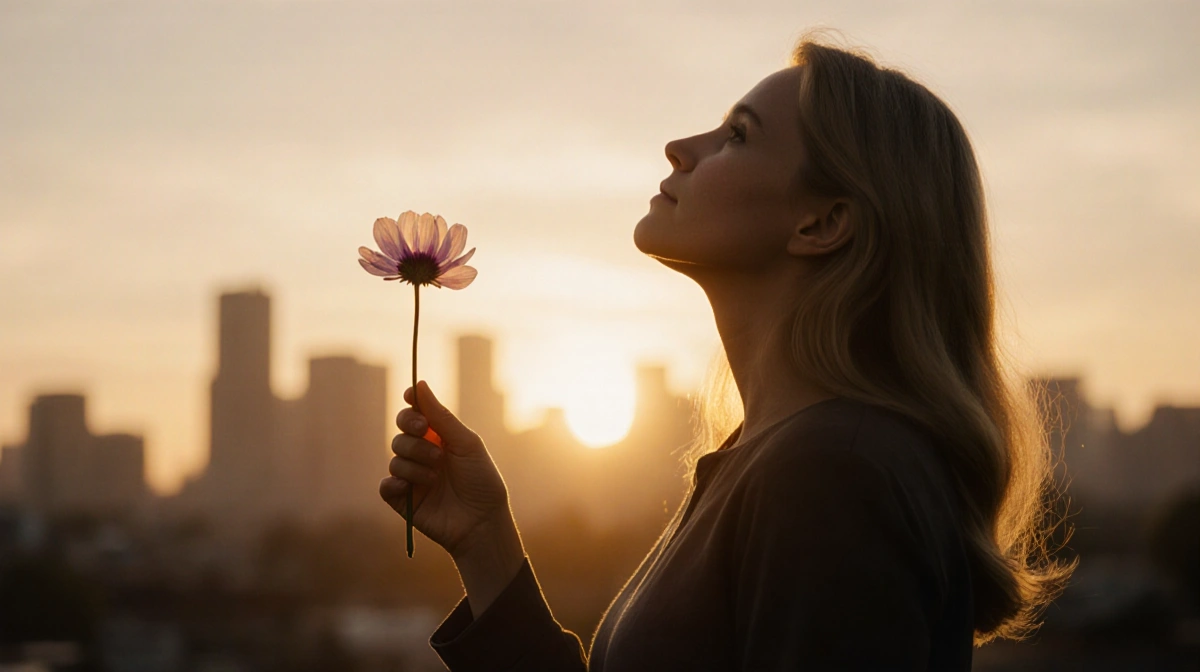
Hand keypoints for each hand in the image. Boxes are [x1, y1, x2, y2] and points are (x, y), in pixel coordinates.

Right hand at [380, 380, 514, 558]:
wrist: (482, 522)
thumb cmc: (481, 481)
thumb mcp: (466, 444)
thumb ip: (441, 416)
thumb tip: (420, 384)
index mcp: (440, 439)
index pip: (416, 415)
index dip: (411, 404)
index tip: (411, 396)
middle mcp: (424, 455)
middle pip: (401, 432)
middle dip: (412, 431)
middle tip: (427, 435)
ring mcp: (413, 477)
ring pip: (395, 457)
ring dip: (415, 463)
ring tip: (436, 476)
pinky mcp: (403, 500)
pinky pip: (386, 485)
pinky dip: (396, 483)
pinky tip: (410, 487)